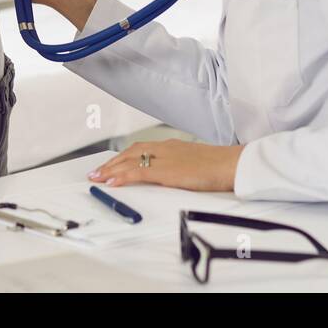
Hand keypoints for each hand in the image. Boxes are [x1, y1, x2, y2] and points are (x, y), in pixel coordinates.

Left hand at [86, 139, 244, 191]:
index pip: (141, 148)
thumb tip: (176, 174)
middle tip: (97, 172)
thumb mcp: (197, 162)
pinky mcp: (166, 171)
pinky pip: (137, 173)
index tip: (112, 163)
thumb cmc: (220, 165)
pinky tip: (111, 182)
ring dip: (111, 169)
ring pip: (129, 161)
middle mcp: (165, 148)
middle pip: (130, 153)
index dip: (124, 156)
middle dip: (112, 163)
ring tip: (97, 177)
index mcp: (172, 145)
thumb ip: (182, 165)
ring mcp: (164, 158)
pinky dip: (122, 177)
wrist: (231, 164)